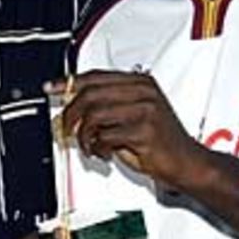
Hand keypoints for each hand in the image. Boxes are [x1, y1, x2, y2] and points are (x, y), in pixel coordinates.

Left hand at [50, 70, 205, 186]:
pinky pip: (105, 135)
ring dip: (84, 135)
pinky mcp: (144, 130)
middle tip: (66, 129)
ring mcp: (145, 110)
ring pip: (94, 115)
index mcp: (140, 82)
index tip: (51, 88)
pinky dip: (97, 147)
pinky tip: (103, 153)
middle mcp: (143, 92)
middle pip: (90, 94)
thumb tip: (74, 105)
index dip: (68, 82)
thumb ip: (109, 105)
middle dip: (71, 114)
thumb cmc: (161, 141)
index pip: (95, 76)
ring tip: (90, 146)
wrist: (187, 162)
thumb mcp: (135, 114)